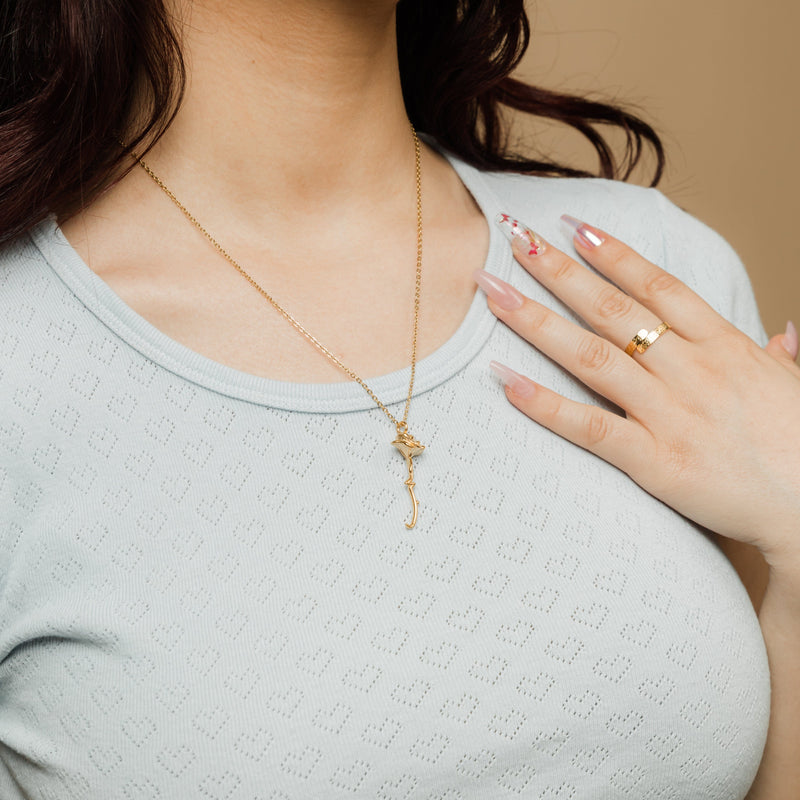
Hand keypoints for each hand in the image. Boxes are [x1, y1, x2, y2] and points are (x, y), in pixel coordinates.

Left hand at [476, 214, 799, 568]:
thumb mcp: (798, 389)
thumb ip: (779, 358)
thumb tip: (781, 334)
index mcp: (724, 347)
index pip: (659, 286)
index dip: (614, 252)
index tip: (575, 225)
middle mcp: (692, 370)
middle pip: (612, 308)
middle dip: (558, 270)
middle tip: (514, 237)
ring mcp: (670, 414)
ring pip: (590, 355)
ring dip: (536, 321)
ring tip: (493, 292)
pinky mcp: (655, 461)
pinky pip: (590, 427)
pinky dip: (544, 404)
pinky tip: (505, 380)